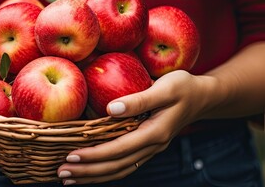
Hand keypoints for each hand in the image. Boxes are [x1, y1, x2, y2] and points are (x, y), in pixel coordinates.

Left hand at [57, 70, 215, 184]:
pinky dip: (105, 172)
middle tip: (61, 172)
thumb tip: (112, 108)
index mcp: (155, 132)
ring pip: (119, 170)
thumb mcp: (166, 87)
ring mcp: (150, 150)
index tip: (71, 155)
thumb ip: (140, 99)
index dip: (95, 154)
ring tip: (69, 178)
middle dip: (88, 171)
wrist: (203, 97)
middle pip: (116, 166)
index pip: (119, 149)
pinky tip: (88, 172)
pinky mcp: (146, 148)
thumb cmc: (183, 87)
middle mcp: (152, 146)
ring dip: (93, 175)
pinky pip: (124, 166)